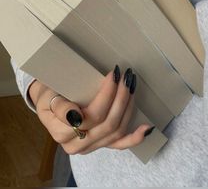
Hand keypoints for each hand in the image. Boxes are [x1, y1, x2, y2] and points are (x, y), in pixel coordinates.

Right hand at [28, 65, 153, 154]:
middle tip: (126, 76)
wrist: (49, 105)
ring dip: (128, 107)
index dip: (106, 94)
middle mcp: (77, 145)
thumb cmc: (49, 96)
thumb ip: (60, 107)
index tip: (113, 74)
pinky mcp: (101, 144)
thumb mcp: (48, 97)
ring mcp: (91, 146)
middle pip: (108, 123)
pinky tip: (146, 127)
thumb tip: (74, 116)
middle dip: (121, 96)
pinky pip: (120, 144)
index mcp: (62, 133)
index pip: (92, 115)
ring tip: (131, 86)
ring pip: (117, 130)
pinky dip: (135, 137)